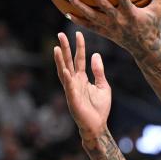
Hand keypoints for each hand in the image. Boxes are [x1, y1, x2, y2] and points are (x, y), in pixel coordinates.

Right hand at [54, 31, 110, 146]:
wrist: (98, 125)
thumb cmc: (100, 108)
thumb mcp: (103, 86)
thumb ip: (99, 71)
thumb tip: (96, 55)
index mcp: (82, 78)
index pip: (79, 59)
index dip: (79, 46)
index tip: (78, 33)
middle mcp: (75, 82)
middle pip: (68, 62)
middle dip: (65, 48)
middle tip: (60, 34)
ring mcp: (72, 90)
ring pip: (64, 72)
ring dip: (60, 60)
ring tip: (57, 48)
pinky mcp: (72, 99)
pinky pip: (69, 87)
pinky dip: (66, 78)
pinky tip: (64, 69)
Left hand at [66, 0, 160, 57]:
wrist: (145, 49)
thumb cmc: (152, 26)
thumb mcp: (158, 9)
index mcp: (131, 13)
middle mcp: (118, 20)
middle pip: (102, 5)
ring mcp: (110, 28)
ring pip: (91, 16)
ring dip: (78, 6)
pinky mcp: (105, 33)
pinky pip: (89, 26)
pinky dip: (78, 20)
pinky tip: (66, 12)